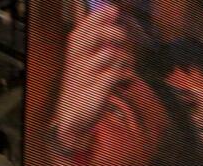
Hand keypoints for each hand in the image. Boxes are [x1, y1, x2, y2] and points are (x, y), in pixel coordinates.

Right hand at [54, 6, 134, 156]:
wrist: (75, 117)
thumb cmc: (85, 86)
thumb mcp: (88, 60)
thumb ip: (98, 39)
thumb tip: (111, 12)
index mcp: (74, 50)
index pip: (85, 26)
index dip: (100, 16)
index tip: (114, 11)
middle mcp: (77, 59)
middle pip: (96, 36)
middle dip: (115, 34)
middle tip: (123, 40)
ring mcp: (86, 75)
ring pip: (110, 55)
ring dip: (125, 59)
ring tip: (128, 68)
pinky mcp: (95, 90)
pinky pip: (114, 74)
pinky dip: (127, 76)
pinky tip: (128, 81)